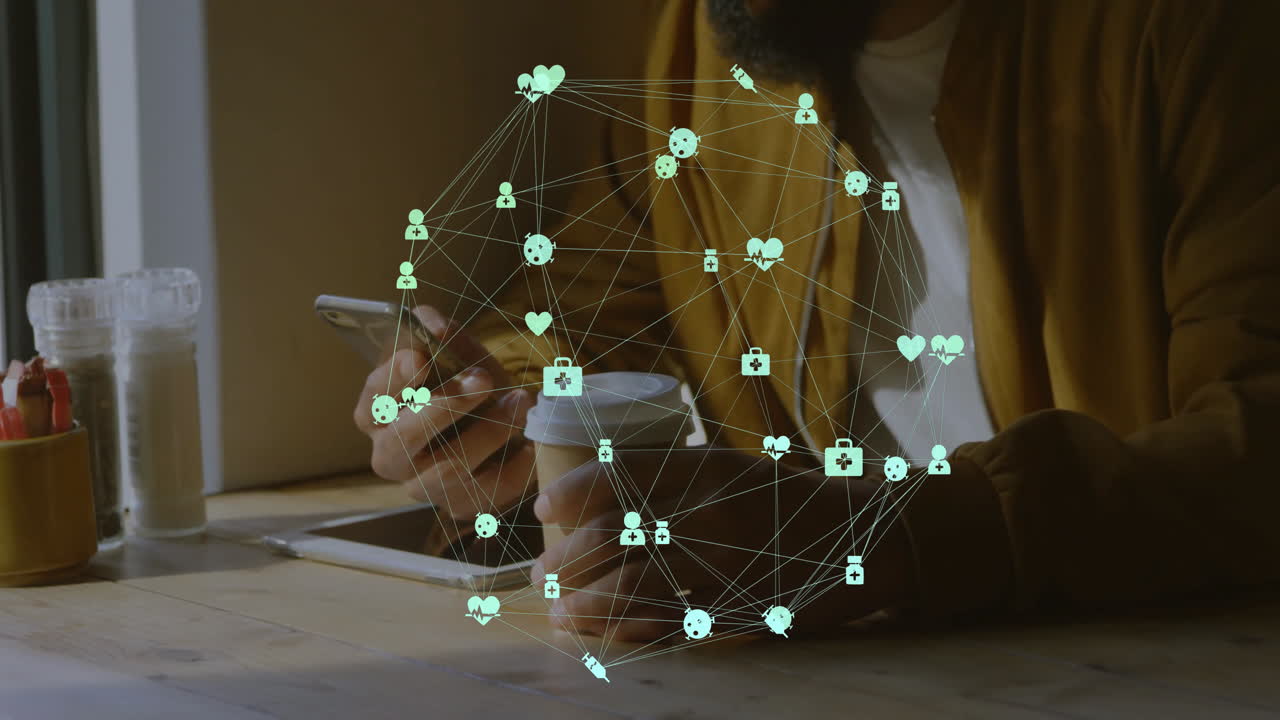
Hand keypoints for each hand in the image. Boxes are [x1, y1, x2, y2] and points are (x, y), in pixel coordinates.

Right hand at [353, 306, 534, 516]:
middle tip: (483, 380)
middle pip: (402, 440)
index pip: (372, 400)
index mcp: (377, 415)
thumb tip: (431, 322)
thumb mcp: (460, 357)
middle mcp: (391, 456)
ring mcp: (424, 488)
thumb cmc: (471, 388)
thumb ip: (445, 338)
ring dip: (490, 431)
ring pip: (448, 468)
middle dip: (444, 407)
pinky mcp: (461, 507)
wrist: (506, 428)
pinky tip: (530, 443)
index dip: (393, 378)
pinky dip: (514, 466)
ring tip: (521, 402)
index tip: (420, 357)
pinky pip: (487, 491)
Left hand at [532, 447, 915, 641]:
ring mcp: (727, 563)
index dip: (572, 493)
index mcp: (709, 467)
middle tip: (540, 573)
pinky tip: (604, 632)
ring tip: (559, 613)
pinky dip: (629, 628)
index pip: (620, 474)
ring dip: (584, 603)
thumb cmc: (790, 500)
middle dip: (565, 559)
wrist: (865, 537)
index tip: (544, 510)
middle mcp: (713, 511)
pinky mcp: (742, 608)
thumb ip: (679, 473)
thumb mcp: (737, 467)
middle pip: (613, 534)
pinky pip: (671, 621)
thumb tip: (605, 484)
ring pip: (633, 583)